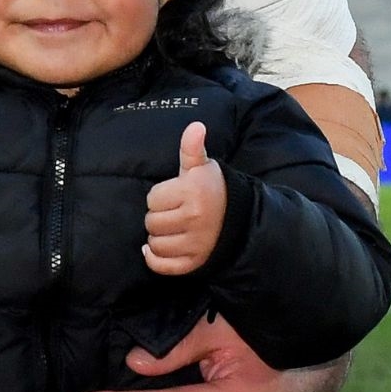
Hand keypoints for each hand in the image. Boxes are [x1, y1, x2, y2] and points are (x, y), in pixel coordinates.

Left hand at [143, 120, 224, 274]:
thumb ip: (192, 148)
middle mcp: (194, 220)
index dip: (160, 196)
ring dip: (157, 236)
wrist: (239, 218)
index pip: (153, 199)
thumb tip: (195, 126)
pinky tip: (156, 248)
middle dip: (157, 216)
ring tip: (170, 227)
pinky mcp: (194, 263)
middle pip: (151, 222)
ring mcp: (195, 244)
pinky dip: (155, 259)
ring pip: (155, 244)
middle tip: (172, 211)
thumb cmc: (213, 188)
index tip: (173, 195)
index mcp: (192, 194)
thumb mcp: (202, 166)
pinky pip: (163, 266)